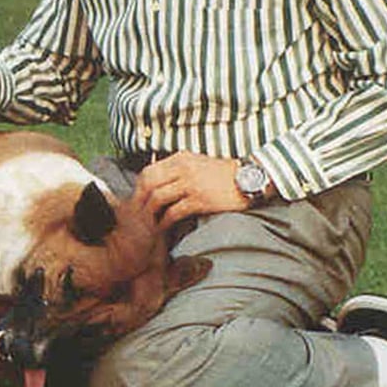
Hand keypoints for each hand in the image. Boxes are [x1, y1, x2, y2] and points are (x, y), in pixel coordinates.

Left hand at [133, 151, 249, 232]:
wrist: (248, 179)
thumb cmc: (223, 174)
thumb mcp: (197, 163)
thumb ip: (179, 168)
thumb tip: (159, 181)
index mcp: (180, 158)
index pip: (149, 171)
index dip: (139, 188)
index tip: (138, 201)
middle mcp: (183, 168)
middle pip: (148, 184)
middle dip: (140, 202)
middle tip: (137, 216)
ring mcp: (191, 184)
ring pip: (158, 199)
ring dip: (150, 214)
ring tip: (148, 224)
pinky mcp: (199, 200)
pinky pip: (174, 212)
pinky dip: (165, 222)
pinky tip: (163, 228)